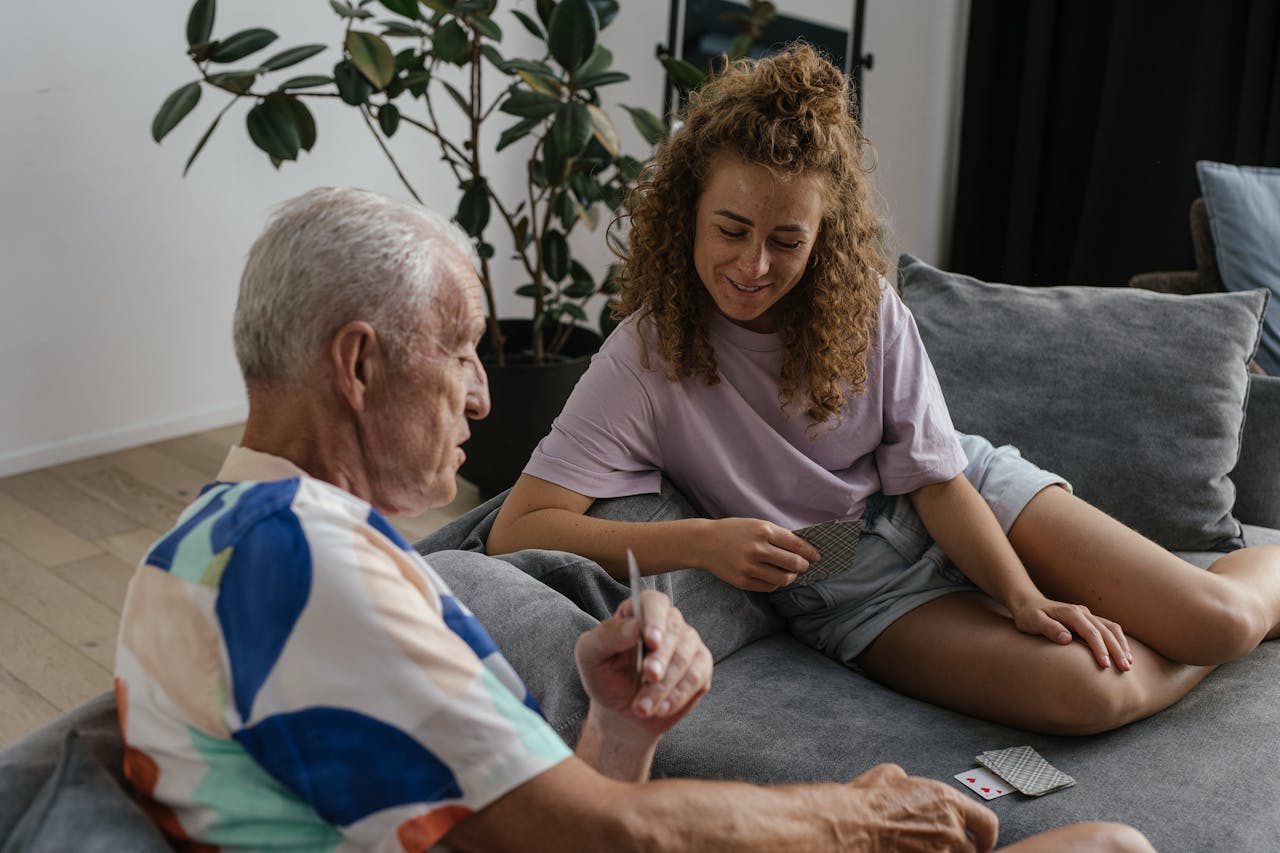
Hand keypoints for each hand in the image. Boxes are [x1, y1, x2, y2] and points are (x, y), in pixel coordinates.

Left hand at [574, 590, 712, 738]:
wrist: (621, 713)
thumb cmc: (605, 677)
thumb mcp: (591, 656)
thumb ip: (607, 636)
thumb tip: (634, 627)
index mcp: (639, 612)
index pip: (654, 603)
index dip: (655, 619)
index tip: (651, 641)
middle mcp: (668, 623)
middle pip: (674, 630)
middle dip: (660, 659)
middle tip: (647, 678)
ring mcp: (688, 644)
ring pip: (686, 658)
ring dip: (664, 686)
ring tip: (642, 707)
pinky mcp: (700, 668)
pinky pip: (697, 677)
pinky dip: (678, 696)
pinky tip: (660, 708)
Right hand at [695, 517, 820, 590]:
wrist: (704, 543)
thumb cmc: (733, 531)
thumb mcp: (755, 525)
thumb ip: (777, 535)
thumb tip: (802, 548)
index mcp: (763, 531)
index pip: (796, 544)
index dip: (810, 552)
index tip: (816, 556)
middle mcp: (757, 549)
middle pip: (793, 564)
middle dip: (803, 566)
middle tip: (803, 565)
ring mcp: (749, 567)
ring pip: (784, 579)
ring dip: (791, 576)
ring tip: (789, 572)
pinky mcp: (743, 581)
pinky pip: (769, 587)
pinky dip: (776, 583)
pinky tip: (773, 576)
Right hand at [849, 764, 997, 851]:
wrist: (856, 826)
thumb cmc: (869, 802)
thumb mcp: (889, 775)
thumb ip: (907, 781)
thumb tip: (903, 781)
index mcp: (948, 802)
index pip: (987, 823)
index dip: (987, 835)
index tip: (983, 841)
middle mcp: (950, 829)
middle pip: (972, 850)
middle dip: (961, 850)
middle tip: (946, 847)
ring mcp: (940, 852)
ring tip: (920, 847)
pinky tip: (909, 852)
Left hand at [1011, 595, 1133, 670]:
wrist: (1028, 603)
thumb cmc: (1028, 615)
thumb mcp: (1032, 621)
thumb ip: (1049, 628)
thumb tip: (1067, 638)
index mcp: (1071, 613)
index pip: (1091, 632)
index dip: (1100, 649)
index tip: (1105, 665)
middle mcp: (1082, 612)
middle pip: (1105, 631)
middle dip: (1117, 650)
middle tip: (1124, 669)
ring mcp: (1087, 614)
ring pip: (1111, 628)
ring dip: (1121, 645)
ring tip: (1128, 664)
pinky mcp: (1088, 619)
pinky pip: (1108, 628)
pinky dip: (1118, 640)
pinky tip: (1123, 654)